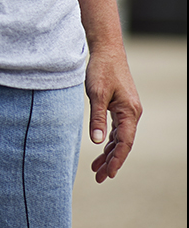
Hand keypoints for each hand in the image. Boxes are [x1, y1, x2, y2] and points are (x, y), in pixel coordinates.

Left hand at [85, 47, 141, 181]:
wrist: (107, 49)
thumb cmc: (102, 69)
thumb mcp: (96, 94)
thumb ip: (97, 118)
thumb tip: (97, 142)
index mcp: (129, 112)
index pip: (125, 143)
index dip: (117, 160)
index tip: (108, 174)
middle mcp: (132, 113)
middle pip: (123, 143)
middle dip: (111, 161)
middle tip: (99, 178)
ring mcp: (127, 110)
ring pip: (120, 137)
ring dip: (109, 152)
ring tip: (96, 169)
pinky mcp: (121, 106)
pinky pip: (117, 129)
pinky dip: (109, 140)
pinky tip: (101, 149)